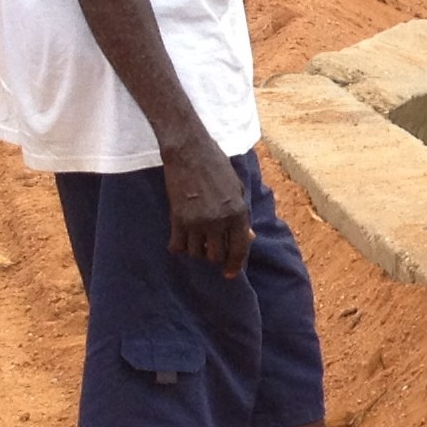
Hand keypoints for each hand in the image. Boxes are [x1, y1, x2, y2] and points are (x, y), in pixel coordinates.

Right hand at [161, 140, 252, 277]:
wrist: (189, 152)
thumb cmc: (216, 166)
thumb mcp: (237, 188)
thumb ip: (242, 215)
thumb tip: (249, 238)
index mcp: (238, 212)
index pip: (239, 249)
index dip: (235, 265)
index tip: (230, 274)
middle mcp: (219, 220)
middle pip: (216, 256)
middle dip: (215, 256)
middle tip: (211, 249)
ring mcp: (197, 221)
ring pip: (197, 253)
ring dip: (197, 251)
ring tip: (196, 240)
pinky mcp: (178, 219)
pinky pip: (178, 246)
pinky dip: (179, 246)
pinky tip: (180, 241)